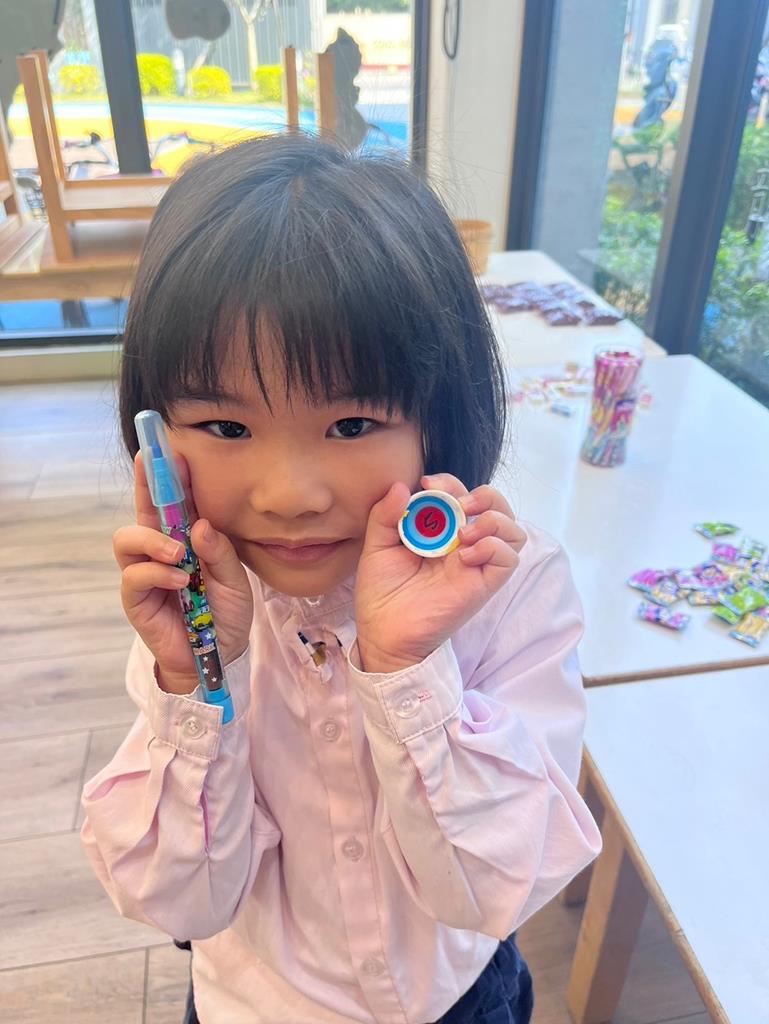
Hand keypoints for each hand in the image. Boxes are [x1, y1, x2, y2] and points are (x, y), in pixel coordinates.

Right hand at [113, 451, 252, 692]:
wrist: (218, 656)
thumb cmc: (225, 614)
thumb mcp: (234, 580)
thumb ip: (220, 552)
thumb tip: (201, 525)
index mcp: (185, 538)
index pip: (173, 500)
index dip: (168, 473)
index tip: (169, 448)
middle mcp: (159, 549)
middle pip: (142, 509)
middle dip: (145, 484)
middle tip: (153, 464)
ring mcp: (144, 572)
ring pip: (126, 539)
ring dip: (152, 540)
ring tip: (179, 554)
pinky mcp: (136, 599)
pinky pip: (134, 576)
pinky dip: (158, 574)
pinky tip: (180, 581)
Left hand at [354, 472, 526, 673]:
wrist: (383, 632)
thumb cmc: (381, 592)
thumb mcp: (376, 547)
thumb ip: (385, 515)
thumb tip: (401, 486)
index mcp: (441, 531)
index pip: (461, 494)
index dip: (450, 482)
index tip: (427, 484)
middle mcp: (464, 544)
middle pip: (497, 506)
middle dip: (483, 495)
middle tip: (457, 503)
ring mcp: (476, 564)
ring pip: (512, 530)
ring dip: (493, 520)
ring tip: (464, 532)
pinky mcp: (483, 585)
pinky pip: (508, 559)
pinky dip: (493, 548)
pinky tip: (464, 555)